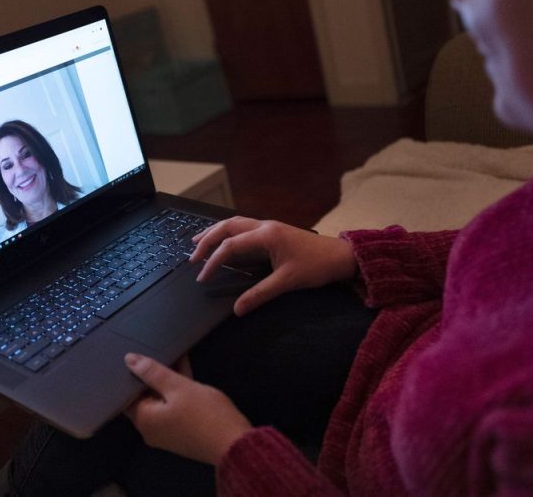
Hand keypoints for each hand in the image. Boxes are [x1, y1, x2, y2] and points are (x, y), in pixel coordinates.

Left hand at [124, 353, 251, 465]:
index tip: (138, 355)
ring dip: (169, 381)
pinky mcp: (182, 432)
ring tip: (175, 355)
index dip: (132, 374)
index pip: (127, 394)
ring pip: (162, 400)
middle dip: (153, 375)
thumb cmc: (205, 414)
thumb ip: (153, 372)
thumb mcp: (179, 386)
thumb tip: (129, 360)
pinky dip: (178, 392)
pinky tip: (185, 371)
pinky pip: (173, 408)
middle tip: (159, 351)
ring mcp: (167, 433)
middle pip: (145, 397)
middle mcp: (151, 430)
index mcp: (144, 420)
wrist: (234, 443)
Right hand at [190, 217, 357, 315]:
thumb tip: (238, 309)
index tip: (202, 276)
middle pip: (227, 226)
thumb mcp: (287, 282)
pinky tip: (224, 241)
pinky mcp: (273, 231)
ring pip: (235, 223)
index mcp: (267, 235)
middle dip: (207, 239)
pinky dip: (228, 233)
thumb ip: (260, 294)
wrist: (341, 256)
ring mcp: (269, 227)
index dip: (213, 261)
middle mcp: (265, 226)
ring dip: (215, 232)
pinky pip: (244, 227)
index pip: (231, 245)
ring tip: (198, 242)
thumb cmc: (317, 266)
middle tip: (192, 255)